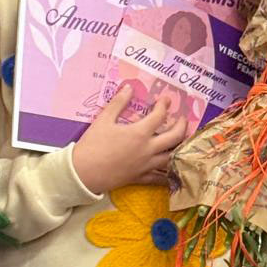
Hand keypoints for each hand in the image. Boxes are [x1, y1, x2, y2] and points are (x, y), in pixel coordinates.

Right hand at [71, 85, 189, 194]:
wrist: (83, 173)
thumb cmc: (93, 144)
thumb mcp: (103, 119)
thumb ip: (118, 103)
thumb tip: (129, 87)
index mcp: (139, 133)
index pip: (160, 116)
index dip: (164, 105)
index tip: (166, 99)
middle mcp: (148, 149)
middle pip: (175, 137)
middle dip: (182, 126)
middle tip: (183, 119)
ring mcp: (146, 165)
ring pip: (172, 158)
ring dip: (180, 148)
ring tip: (182, 141)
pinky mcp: (140, 178)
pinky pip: (160, 177)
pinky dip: (168, 173)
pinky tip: (173, 170)